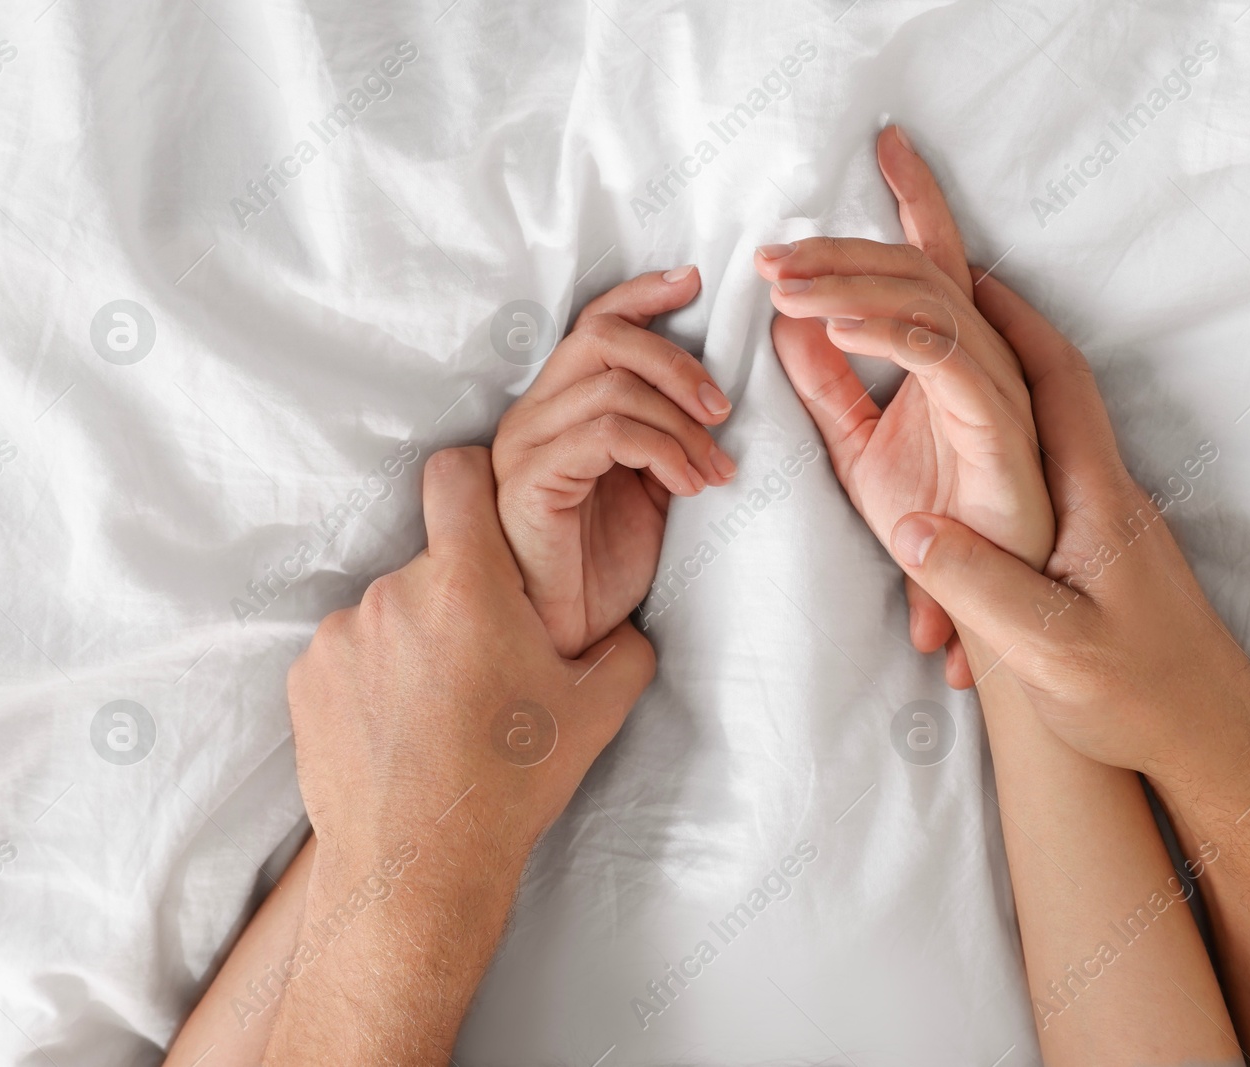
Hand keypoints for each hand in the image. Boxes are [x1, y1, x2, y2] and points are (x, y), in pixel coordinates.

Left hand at [286, 447, 655, 875]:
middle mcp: (394, 593)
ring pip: (389, 612)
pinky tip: (401, 731)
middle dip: (458, 599)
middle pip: (431, 562)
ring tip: (439, 711)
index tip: (489, 512)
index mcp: (468, 583)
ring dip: (414, 643)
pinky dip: (373, 679)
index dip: (475, 480)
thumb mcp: (597, 710)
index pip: (457, 474)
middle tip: (484, 666)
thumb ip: (624, 647)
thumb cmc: (510, 784)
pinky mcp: (307, 677)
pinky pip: (347, 654)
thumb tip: (624, 627)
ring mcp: (340, 635)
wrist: (418, 866)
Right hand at [492, 267, 734, 657]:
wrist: (567, 631)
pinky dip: (663, 450)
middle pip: (603, 339)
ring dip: (681, 422)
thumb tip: (716, 395)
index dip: (643, 294)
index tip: (696, 282)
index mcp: (560, 406)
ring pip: (612, 387)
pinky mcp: (532, 480)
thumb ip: (667, 434)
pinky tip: (690, 485)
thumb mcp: (649, 486)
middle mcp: (533, 415)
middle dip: (678, 363)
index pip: (594, 323)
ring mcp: (526, 445)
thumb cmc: (603, 564)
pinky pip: (607, 434)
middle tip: (723, 410)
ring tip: (714, 467)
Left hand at [758, 126, 1053, 687]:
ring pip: (927, 299)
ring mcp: (994, 384)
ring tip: (782, 289)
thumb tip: (789, 326)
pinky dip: (886, 331)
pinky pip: (941, 354)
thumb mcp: (857, 448)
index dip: (914, 198)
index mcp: (952, 354)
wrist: (984, 594)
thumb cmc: (935, 522)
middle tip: (768, 258)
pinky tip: (832, 326)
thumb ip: (826, 386)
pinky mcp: (996, 421)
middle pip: (916, 269)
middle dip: (838, 252)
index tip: (883, 144)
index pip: (933, 259)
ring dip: (848, 284)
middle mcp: (981, 355)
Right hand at [883, 273, 1249, 778]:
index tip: (960, 270)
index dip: (1007, 317)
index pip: (1054, 380)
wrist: (1205, 736)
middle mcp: (1100, 488)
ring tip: (937, 343)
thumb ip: (980, 586)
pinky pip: (1041, 457)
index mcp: (1093, 495)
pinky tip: (969, 436)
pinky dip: (1002, 422)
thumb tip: (907, 525)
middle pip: (1049, 378)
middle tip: (935, 281)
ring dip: (997, 369)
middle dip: (993, 322)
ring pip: (1045, 416)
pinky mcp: (1094, 543)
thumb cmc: (1138, 695)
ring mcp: (1101, 514)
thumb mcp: (1051, 649)